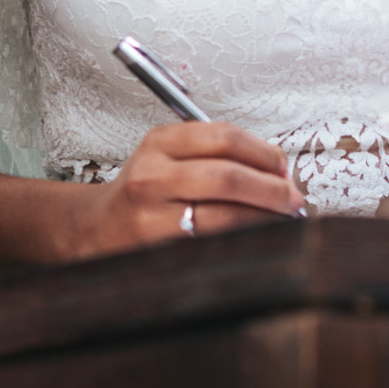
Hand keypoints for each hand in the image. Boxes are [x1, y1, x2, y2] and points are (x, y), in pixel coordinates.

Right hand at [71, 121, 305, 256]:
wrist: (95, 230)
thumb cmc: (143, 194)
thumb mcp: (167, 158)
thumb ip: (215, 155)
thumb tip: (278, 171)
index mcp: (159, 143)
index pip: (223, 137)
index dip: (263, 152)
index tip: (283, 166)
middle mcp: (152, 176)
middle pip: (227, 176)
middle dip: (272, 189)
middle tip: (293, 198)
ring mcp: (151, 216)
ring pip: (224, 216)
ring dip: (264, 219)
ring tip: (283, 220)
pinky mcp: (157, 250)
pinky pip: (213, 246)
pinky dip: (244, 241)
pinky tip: (258, 239)